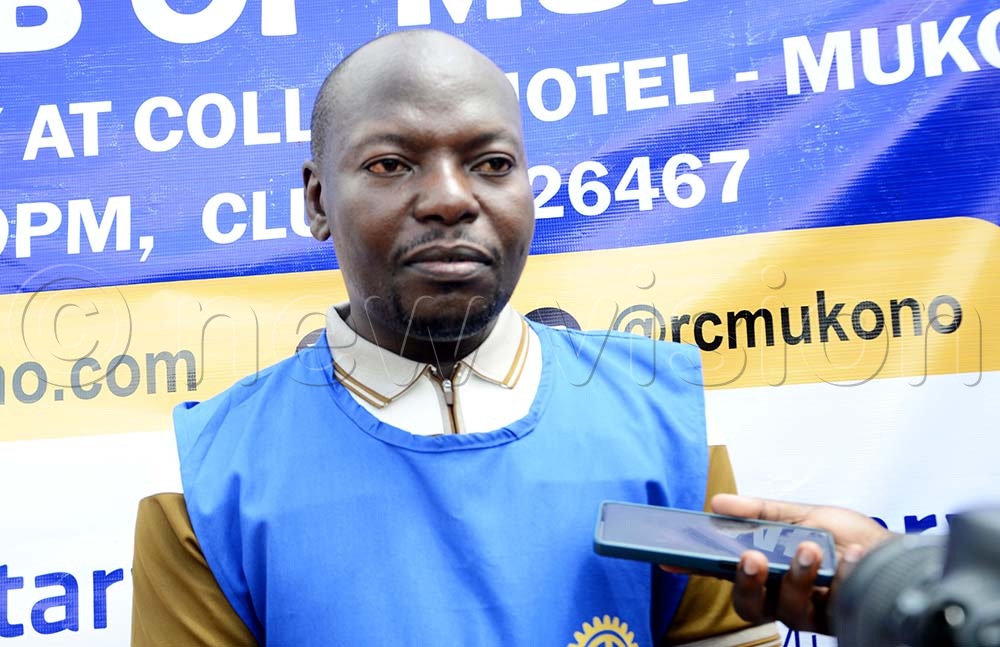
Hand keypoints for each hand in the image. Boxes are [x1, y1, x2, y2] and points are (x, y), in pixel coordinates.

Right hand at [709, 493, 892, 634]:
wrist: (897, 555)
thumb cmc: (847, 537)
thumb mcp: (803, 515)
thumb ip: (762, 512)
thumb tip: (718, 503)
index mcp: (765, 570)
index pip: (722, 572)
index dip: (693, 568)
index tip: (670, 558)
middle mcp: (780, 596)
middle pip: (748, 604)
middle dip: (746, 582)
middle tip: (751, 557)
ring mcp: (809, 611)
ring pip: (787, 610)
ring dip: (796, 578)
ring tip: (809, 549)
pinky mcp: (839, 619)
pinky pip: (833, 603)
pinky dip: (841, 576)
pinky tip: (850, 556)